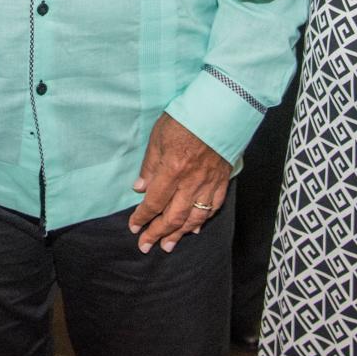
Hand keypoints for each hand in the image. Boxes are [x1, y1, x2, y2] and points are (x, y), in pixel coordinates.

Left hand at [128, 113, 231, 253]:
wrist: (220, 109)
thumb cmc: (186, 117)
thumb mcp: (158, 136)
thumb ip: (150, 166)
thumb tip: (140, 189)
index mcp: (172, 170)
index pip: (154, 202)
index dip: (142, 217)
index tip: (134, 227)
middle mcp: (191, 182)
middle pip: (173, 216)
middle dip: (157, 233)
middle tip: (146, 246)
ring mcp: (209, 183)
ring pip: (194, 217)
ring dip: (179, 234)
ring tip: (168, 245)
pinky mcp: (222, 180)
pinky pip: (213, 207)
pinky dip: (203, 221)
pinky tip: (195, 229)